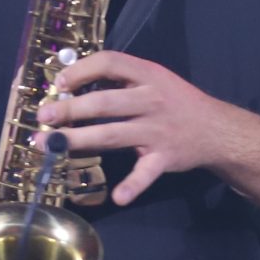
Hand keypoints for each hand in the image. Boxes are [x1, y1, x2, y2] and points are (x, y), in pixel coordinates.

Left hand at [35, 51, 243, 204]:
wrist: (216, 130)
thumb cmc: (175, 101)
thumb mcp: (154, 78)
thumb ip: (121, 78)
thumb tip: (71, 80)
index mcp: (147, 75)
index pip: (111, 63)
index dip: (82, 70)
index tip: (60, 83)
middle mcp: (151, 100)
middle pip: (104, 103)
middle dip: (69, 110)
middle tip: (43, 117)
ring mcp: (157, 130)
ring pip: (111, 135)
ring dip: (77, 141)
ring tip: (49, 145)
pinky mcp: (164, 158)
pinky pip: (145, 174)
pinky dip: (132, 186)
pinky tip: (117, 196)